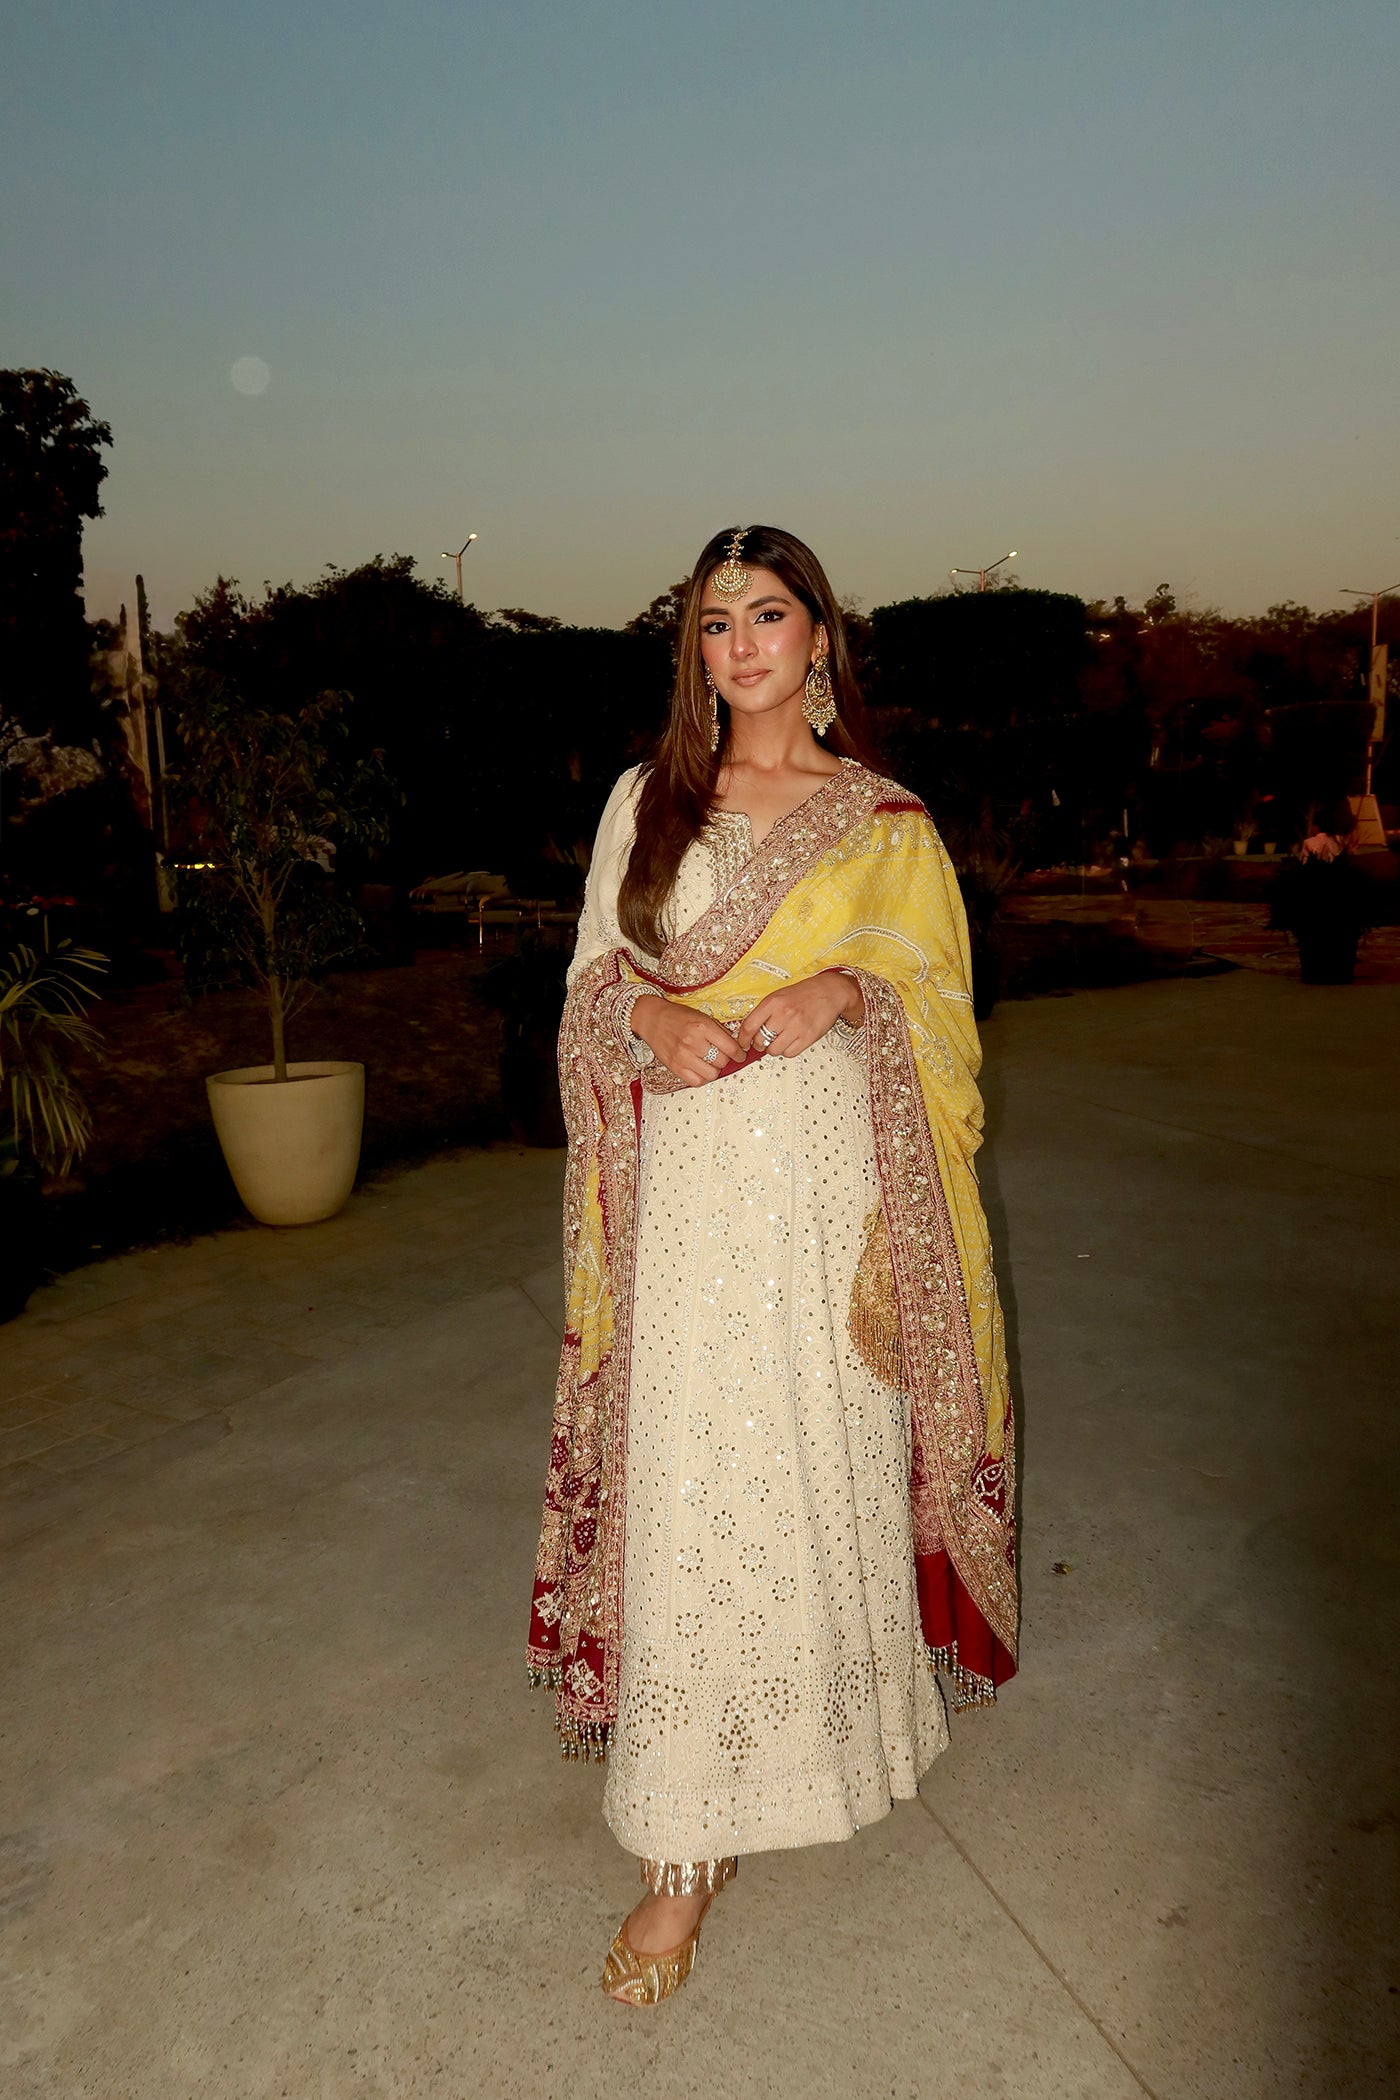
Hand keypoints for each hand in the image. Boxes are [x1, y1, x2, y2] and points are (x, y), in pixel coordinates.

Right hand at [631, 994, 740, 1085]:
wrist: (652, 1019)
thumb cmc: (676, 1016)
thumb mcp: (701, 1016)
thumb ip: (718, 1031)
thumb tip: (735, 1046)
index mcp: (702, 1027)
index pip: (730, 1047)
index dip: (739, 1054)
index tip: (740, 1055)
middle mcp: (693, 1042)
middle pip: (722, 1061)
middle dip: (725, 1059)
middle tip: (721, 1055)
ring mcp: (683, 1056)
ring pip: (711, 1074)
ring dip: (714, 1070)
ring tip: (710, 1063)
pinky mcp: (675, 1067)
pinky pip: (697, 1081)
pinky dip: (702, 1078)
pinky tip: (700, 1069)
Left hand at [734, 971, 862, 1058]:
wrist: (830, 992)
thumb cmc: (804, 994)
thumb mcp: (779, 996)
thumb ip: (764, 1012)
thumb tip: (749, 1031)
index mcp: (772, 1002)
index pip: (749, 1026)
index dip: (742, 1039)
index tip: (743, 1044)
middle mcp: (783, 1014)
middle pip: (760, 1040)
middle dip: (759, 1044)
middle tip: (763, 1041)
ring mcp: (796, 1027)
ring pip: (774, 1050)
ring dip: (774, 1048)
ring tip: (779, 1040)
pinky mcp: (808, 1037)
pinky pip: (789, 1053)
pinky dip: (787, 1051)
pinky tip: (790, 1041)